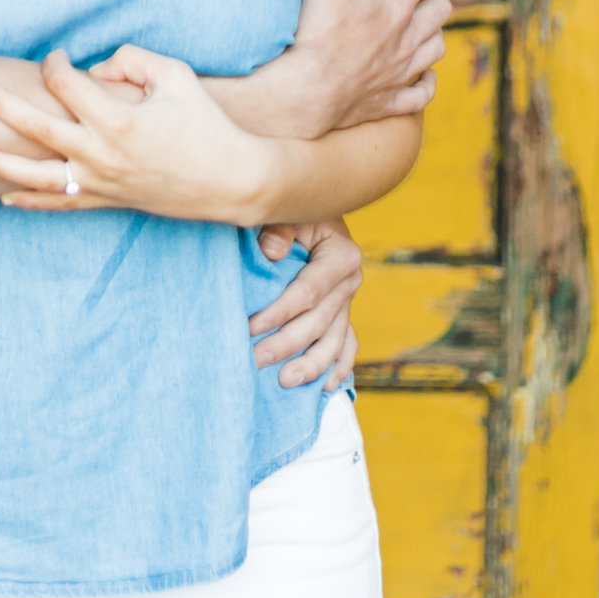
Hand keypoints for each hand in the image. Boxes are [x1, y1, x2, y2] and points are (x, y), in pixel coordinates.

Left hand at [0, 45, 283, 224]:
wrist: (232, 181)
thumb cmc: (206, 123)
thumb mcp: (175, 76)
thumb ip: (131, 60)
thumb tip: (95, 69)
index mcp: (117, 119)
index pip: (66, 84)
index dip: (54, 64)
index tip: (56, 57)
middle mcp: (101, 154)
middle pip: (35, 127)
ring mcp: (100, 183)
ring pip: (36, 176)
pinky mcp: (105, 202)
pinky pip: (58, 204)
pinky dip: (29, 201)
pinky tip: (2, 195)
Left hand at [250, 219, 363, 390]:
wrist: (311, 210)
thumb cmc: (291, 210)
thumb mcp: (286, 211)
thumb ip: (278, 227)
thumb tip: (272, 252)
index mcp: (341, 255)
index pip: (308, 292)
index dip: (279, 313)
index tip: (249, 327)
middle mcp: (350, 280)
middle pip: (319, 322)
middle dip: (287, 344)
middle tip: (256, 360)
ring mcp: (349, 299)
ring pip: (334, 340)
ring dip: (311, 365)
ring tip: (286, 382)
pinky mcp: (344, 311)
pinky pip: (347, 344)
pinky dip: (338, 367)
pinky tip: (324, 387)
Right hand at [282, 0, 449, 136]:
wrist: (299, 94)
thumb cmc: (312, 32)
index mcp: (397, 7)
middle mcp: (407, 40)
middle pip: (440, 9)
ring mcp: (399, 73)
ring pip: (436, 47)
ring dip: (433, 31)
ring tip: (418, 21)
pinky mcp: (387, 101)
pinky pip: (421, 94)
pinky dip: (425, 81)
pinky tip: (419, 74)